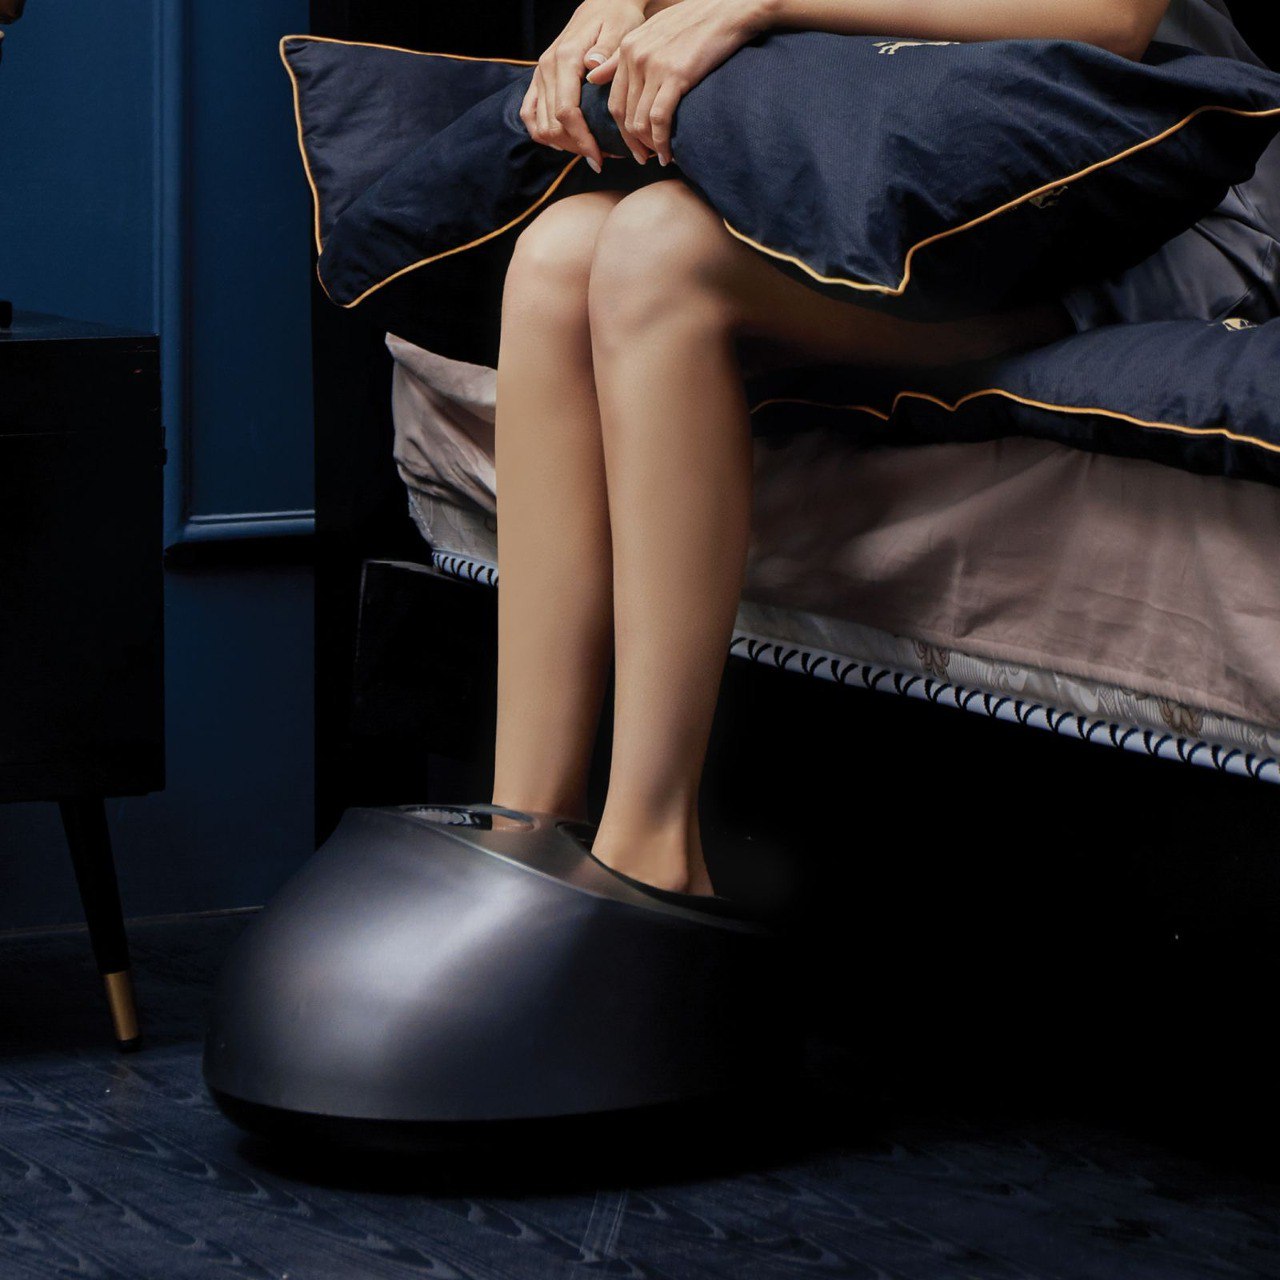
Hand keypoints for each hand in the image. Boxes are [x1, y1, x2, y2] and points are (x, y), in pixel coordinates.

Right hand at [520, 0, 647, 171]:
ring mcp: (539, 75)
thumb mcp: (620, 29)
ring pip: (540, 125)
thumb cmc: (617, 18)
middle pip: (553, 124)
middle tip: (601, 158)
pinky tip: (564, 144)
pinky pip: (529, 114)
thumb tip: (592, 68)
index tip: (600, 159)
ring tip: (587, 152)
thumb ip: (606, 51)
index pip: (567, 112)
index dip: (582, 140)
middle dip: (577, 147)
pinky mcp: (538, 80)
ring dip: (563, 145)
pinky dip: (543, 133)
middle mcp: (547, 68)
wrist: (603, 4)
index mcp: (565, 58)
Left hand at [585, 0, 764, 166]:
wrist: (726, 11)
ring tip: (660, 157)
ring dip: (649, 147)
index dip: (621, 130)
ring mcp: (653, 67)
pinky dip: (662, 143)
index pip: (614, 101)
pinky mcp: (675, 76)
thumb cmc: (693, 24)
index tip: (633, 146)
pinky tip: (670, 154)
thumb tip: (592, 76)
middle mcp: (635, 57)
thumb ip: (619, 57)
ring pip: (639, 121)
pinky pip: (659, 120)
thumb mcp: (650, 34)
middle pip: (624, 115)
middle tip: (645, 159)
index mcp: (627, 48)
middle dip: (633, 143)